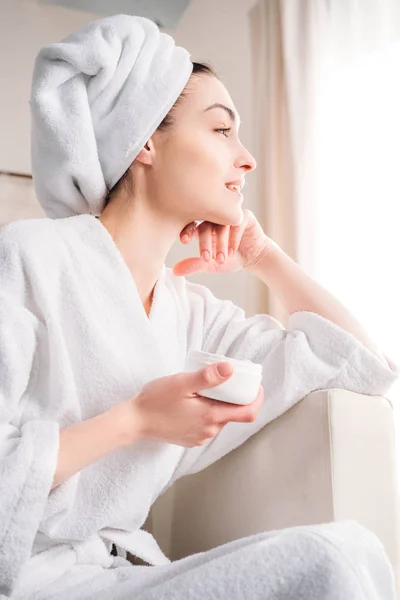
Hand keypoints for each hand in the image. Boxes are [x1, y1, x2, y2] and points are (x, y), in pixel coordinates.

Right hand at [127, 362, 263, 446]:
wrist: (133, 422)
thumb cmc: (155, 401)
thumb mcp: (181, 383)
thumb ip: (207, 377)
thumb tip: (230, 369)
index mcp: (211, 417)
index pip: (248, 413)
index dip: (257, 399)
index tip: (256, 386)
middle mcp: (209, 431)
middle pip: (233, 415)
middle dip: (235, 398)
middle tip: (228, 380)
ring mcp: (199, 437)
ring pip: (219, 419)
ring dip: (219, 405)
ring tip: (206, 389)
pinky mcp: (189, 439)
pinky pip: (206, 425)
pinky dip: (206, 412)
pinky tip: (193, 402)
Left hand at [173, 209, 277, 276]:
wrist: (254, 258)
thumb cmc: (231, 259)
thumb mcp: (211, 264)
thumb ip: (194, 265)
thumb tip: (174, 271)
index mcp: (204, 227)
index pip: (191, 224)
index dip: (187, 230)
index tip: (184, 240)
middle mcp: (215, 218)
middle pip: (205, 224)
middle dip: (205, 242)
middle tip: (206, 258)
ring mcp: (229, 216)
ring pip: (221, 224)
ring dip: (221, 243)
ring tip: (222, 259)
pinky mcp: (244, 216)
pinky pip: (236, 223)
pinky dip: (233, 238)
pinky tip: (232, 251)